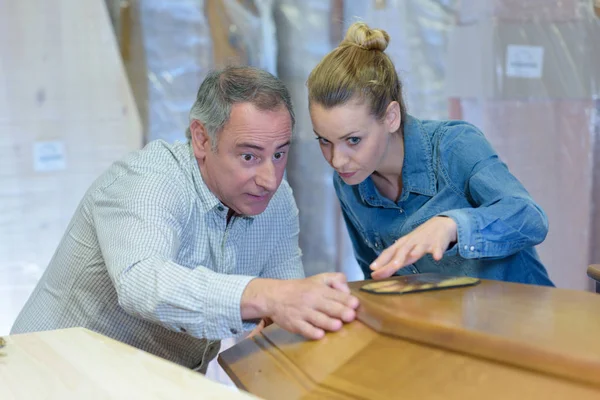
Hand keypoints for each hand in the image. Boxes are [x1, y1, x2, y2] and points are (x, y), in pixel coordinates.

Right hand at [241, 273, 358, 340]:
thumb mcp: (318, 279)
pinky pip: (305, 329)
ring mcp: (303, 313)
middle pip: (328, 307)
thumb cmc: (301, 289)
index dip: (346, 300)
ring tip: (338, 326)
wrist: (275, 296)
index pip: (336, 294)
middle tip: (351, 316)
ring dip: (328, 323)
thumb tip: (348, 291)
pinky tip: (319, 335)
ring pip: (318, 319)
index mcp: (319, 289)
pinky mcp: (295, 324)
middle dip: (340, 311)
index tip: (355, 305)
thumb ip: (336, 280)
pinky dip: (312, 332)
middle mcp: (312, 300)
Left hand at [370, 216, 456, 279]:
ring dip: (414, 253)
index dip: (381, 260)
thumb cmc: (419, 239)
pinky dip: (437, 252)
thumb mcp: (406, 247)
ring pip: (418, 248)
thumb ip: (396, 258)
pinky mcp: (438, 242)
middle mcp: (411, 242)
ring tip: (409, 259)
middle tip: (384, 272)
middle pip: (401, 252)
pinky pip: (438, 248)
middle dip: (392, 262)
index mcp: (402, 244)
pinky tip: (437, 258)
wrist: (440, 224)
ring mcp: (424, 242)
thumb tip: (381, 270)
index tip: (372, 269)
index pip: (389, 252)